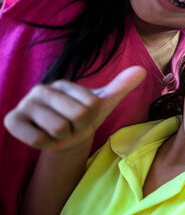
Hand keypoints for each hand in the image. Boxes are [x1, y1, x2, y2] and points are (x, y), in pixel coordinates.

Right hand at [4, 66, 145, 149]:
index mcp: (64, 85)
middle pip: (77, 115)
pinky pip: (37, 138)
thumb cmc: (82, 119)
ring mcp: (25, 105)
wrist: (63, 139)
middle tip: (72, 128)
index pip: (91, 105)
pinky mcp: (13, 121)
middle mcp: (42, 90)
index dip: (91, 118)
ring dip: (63, 138)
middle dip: (79, 128)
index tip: (83, 118)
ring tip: (59, 133)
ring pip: (59, 129)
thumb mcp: (102, 103)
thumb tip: (142, 70)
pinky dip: (47, 144)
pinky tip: (45, 138)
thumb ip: (120, 86)